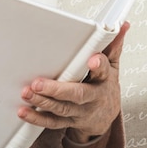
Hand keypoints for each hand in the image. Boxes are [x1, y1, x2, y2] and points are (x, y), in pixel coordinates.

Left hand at [18, 22, 128, 142]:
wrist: (104, 118)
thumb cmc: (104, 87)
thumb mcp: (113, 67)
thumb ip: (113, 46)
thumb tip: (122, 24)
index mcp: (104, 81)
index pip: (104, 72)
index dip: (99, 66)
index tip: (93, 60)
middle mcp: (92, 98)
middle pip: (77, 95)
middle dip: (57, 90)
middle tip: (37, 82)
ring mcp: (80, 112)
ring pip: (61, 109)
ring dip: (42, 101)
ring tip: (26, 92)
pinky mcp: (68, 121)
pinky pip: (52, 122)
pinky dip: (37, 118)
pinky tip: (24, 111)